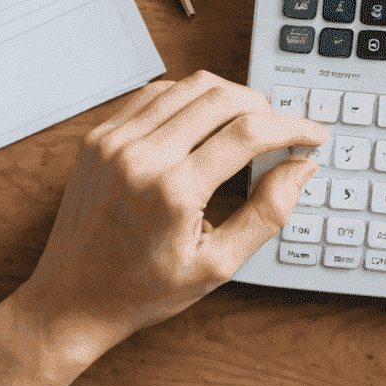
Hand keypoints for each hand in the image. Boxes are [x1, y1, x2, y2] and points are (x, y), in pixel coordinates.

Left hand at [5, 72, 326, 368]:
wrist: (71, 300)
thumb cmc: (142, 291)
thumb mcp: (217, 265)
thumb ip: (267, 213)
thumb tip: (301, 168)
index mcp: (173, 191)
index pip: (249, 133)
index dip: (293, 127)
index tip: (314, 135)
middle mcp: (140, 156)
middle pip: (222, 96)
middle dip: (265, 107)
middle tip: (283, 131)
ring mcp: (114, 141)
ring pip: (189, 85)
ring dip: (229, 96)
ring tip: (247, 125)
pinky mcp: (99, 137)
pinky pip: (155, 94)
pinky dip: (188, 98)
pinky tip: (204, 122)